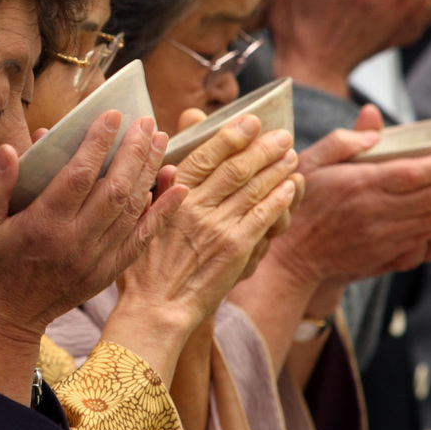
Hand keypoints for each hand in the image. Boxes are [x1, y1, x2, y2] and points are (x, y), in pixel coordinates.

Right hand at [0, 112, 186, 403]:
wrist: (5, 322)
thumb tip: (12, 148)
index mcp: (45, 225)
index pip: (79, 175)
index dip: (98, 142)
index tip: (112, 114)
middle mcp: (77, 240)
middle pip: (115, 188)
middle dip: (134, 150)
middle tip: (146, 120)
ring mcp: (97, 258)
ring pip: (133, 209)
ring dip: (150, 172)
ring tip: (161, 140)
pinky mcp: (108, 271)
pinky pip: (142, 238)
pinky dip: (163, 212)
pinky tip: (176, 187)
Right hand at [104, 114, 297, 383]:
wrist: (156, 308)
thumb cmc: (143, 267)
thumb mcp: (140, 222)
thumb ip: (156, 190)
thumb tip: (166, 162)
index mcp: (172, 195)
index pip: (206, 155)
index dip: (231, 135)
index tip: (250, 121)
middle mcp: (196, 206)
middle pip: (237, 167)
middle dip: (262, 147)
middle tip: (281, 134)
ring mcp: (219, 227)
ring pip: (255, 188)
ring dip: (276, 167)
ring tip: (290, 154)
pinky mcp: (237, 249)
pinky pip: (264, 216)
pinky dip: (280, 197)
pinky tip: (291, 185)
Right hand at [266, 111, 430, 286]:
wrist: (288, 256)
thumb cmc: (299, 202)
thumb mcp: (311, 161)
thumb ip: (344, 139)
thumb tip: (373, 119)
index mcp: (358, 186)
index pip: (413, 174)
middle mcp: (373, 214)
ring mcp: (380, 240)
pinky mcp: (382, 258)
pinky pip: (422, 245)